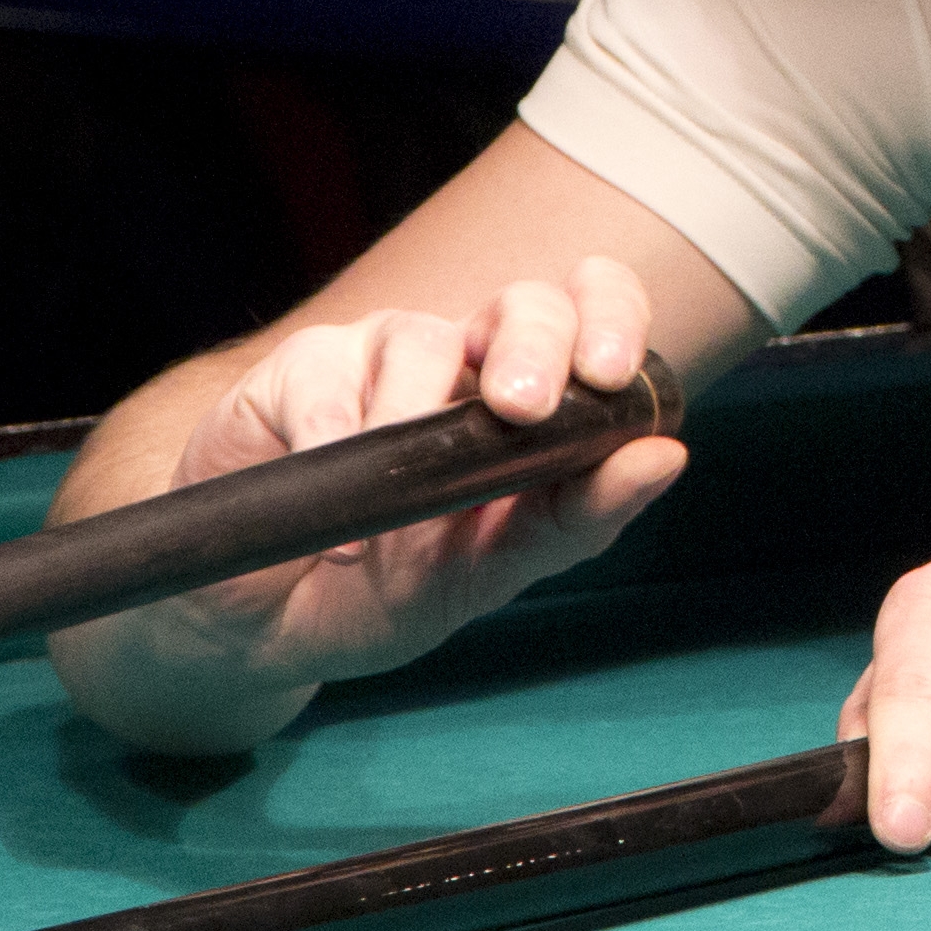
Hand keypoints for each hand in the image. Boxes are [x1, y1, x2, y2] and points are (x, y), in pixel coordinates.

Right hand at [77, 266, 685, 734]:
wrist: (262, 625)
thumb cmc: (388, 585)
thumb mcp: (490, 569)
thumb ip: (578, 516)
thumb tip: (668, 457)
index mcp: (531, 396)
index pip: (592, 315)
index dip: (611, 315)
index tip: (614, 370)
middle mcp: (464, 361)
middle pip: (523, 305)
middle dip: (536, 344)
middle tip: (522, 409)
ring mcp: (379, 355)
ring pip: (425, 340)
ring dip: (419, 422)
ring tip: (401, 522)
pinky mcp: (298, 371)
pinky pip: (328, 378)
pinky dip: (337, 443)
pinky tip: (338, 515)